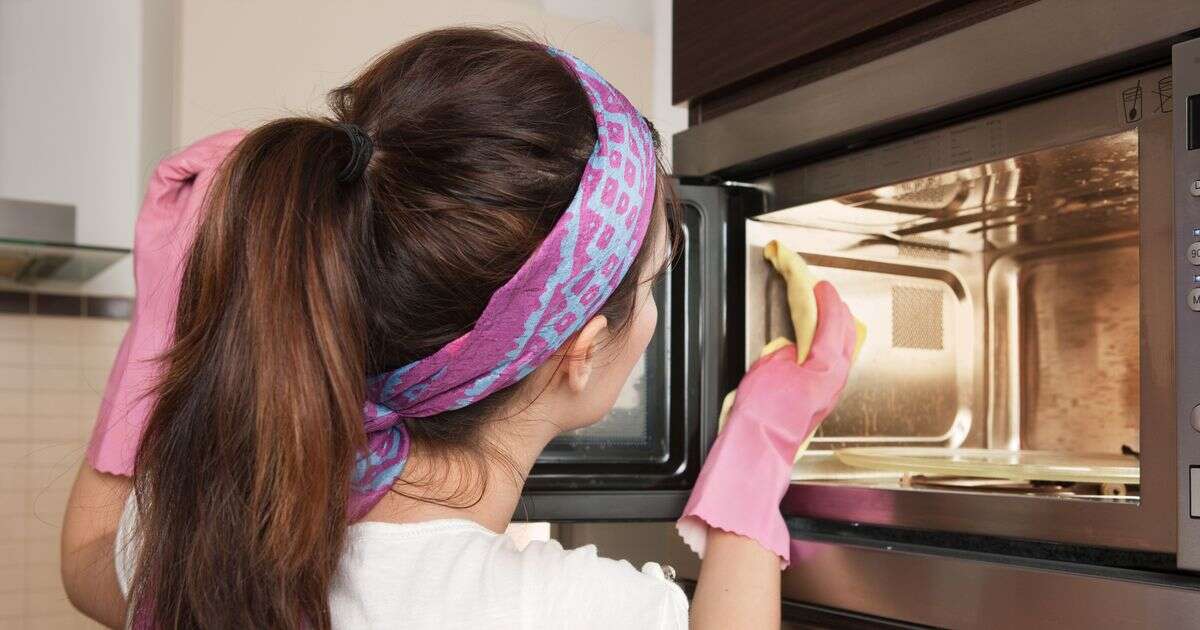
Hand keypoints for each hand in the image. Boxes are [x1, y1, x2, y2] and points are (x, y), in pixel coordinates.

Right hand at [677, 281, 856, 566]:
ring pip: (844, 349)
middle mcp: (836, 379)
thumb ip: (787, 350)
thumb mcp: (767, 367)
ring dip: (835, 328)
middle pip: (847, 334)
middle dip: (837, 310)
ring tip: (822, 315)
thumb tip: (794, 346)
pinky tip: (816, 345)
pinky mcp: (822, 401)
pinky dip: (829, 346)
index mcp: (826, 366)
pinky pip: (834, 364)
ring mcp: (832, 391)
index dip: (826, 298)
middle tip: (823, 294)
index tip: (819, 284)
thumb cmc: (761, 415)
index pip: (833, 321)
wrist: (757, 450)